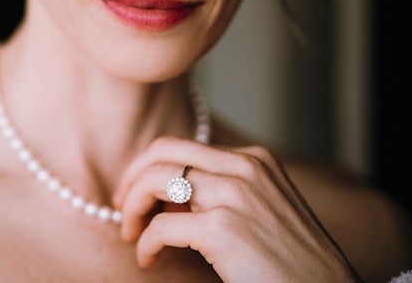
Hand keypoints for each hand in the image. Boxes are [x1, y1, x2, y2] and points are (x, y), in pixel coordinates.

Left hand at [113, 136, 361, 281]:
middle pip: (162, 152)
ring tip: (131, 235)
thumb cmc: (290, 262)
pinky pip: (160, 227)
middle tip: (122, 208)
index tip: (136, 197)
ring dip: (132, 207)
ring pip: (154, 180)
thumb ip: (219, 193)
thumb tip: (167, 197)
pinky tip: (149, 260)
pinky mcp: (223, 229)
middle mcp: (245, 168)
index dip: (148, 169)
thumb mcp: (259, 211)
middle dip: (131, 178)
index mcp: (254, 160)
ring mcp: (235, 195)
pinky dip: (146, 244)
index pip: (182, 148)